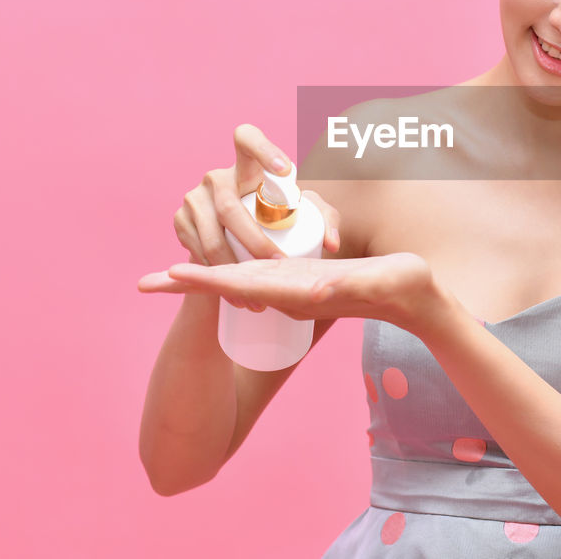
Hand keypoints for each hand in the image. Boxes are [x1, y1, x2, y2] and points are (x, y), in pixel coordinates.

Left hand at [137, 252, 441, 331]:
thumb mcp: (370, 283)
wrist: (415, 299)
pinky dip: (233, 268)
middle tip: (145, 282)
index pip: (238, 286)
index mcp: (294, 293)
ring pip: (239, 280)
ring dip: (204, 276)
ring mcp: (293, 287)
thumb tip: (307, 294)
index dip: (203, 280)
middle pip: (227, 286)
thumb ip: (343, 288)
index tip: (168, 275)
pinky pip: (260, 273)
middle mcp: (287, 293)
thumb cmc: (398, 287)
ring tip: (169, 272)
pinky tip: (220, 262)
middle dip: (188, 283)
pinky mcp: (303, 279)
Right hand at [171, 123, 342, 311]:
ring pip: (212, 235)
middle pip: (231, 208)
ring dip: (234, 268)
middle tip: (278, 265)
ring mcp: (194, 198)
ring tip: (257, 294)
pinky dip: (216, 274)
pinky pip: (197, 250)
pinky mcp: (180, 220)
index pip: (247, 138)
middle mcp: (217, 177)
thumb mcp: (304, 216)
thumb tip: (332, 243)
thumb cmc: (277, 221)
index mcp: (247, 165)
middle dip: (255, 241)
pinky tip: (232, 292)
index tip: (287, 170)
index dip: (264, 149)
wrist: (236, 242)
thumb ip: (325, 220)